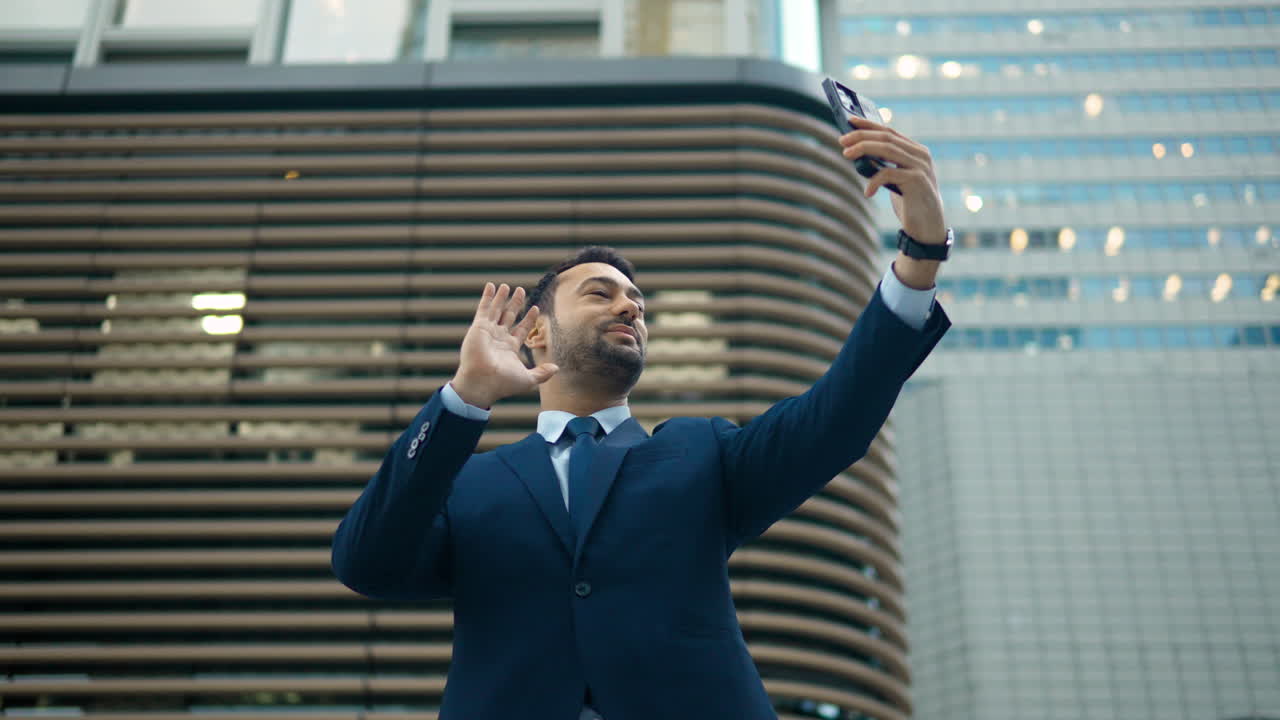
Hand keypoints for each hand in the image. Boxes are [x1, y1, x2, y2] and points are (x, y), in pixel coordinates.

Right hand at [450, 283, 557, 407]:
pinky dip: (487, 297)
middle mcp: (499, 338)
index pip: (521, 328)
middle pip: (509, 316)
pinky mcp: (479, 327)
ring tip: (507, 285)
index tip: (535, 308)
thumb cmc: (503, 383)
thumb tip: (557, 368)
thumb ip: (542, 373)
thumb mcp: (528, 379)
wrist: (482, 383)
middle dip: (515, 303)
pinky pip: (484, 309)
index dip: (528, 318)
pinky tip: (491, 286)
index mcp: (510, 347)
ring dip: (502, 298)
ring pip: (497, 310)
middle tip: (521, 290)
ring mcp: (488, 332)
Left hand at [839, 115, 946, 244]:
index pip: (889, 131)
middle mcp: (920, 155)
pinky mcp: (918, 180)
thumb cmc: (909, 201)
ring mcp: (920, 166)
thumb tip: (857, 153)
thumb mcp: (896, 179)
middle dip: (862, 136)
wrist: (928, 226)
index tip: (850, 121)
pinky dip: (874, 180)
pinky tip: (868, 192)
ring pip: (887, 149)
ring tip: (846, 154)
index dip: (869, 125)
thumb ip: (884, 164)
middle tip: (842, 140)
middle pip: (886, 138)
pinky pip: (890, 173)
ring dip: (864, 149)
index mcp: (915, 150)